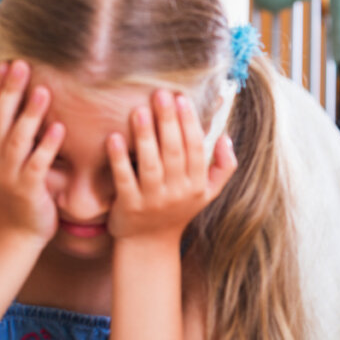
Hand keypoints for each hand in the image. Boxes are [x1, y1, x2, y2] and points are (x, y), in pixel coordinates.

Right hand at [0, 60, 64, 243]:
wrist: (16, 234)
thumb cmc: (13, 192)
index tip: (7, 63)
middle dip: (10, 91)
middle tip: (22, 65)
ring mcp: (7, 176)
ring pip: (17, 140)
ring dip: (30, 114)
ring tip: (44, 91)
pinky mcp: (27, 190)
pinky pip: (37, 165)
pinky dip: (47, 146)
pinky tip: (60, 128)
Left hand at [106, 90, 237, 242]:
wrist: (149, 245)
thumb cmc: (178, 211)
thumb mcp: (207, 193)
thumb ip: (223, 167)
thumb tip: (226, 137)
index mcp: (196, 184)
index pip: (195, 148)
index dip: (189, 122)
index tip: (181, 98)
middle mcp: (177, 192)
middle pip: (174, 152)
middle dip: (168, 121)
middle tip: (160, 94)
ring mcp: (153, 200)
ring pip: (151, 164)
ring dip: (145, 136)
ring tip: (139, 110)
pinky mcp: (129, 207)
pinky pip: (125, 179)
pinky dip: (119, 159)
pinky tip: (113, 137)